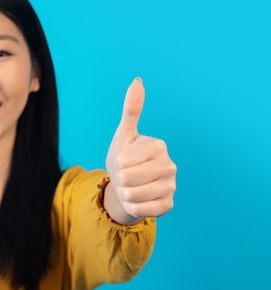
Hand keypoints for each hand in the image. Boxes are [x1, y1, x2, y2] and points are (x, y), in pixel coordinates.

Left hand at [104, 78, 175, 224]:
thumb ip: (131, 109)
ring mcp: (171, 186)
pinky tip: (139, 199)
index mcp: (159, 146)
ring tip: (130, 187)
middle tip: (126, 176)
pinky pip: (140, 209)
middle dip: (120, 179)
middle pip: (128, 178)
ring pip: (133, 195)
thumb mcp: (124, 134)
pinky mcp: (168, 205)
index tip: (125, 160)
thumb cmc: (124, 157)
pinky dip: (133, 206)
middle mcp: (170, 166)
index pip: (124, 160)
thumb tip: (137, 80)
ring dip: (125, 193)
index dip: (118, 163)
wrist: (126, 186)